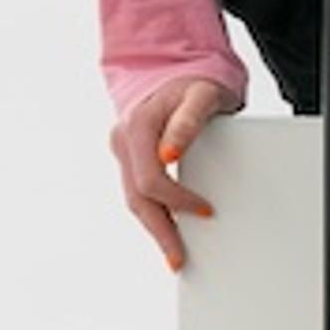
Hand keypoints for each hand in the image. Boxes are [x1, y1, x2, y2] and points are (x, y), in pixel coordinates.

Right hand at [110, 74, 242, 271]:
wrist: (177, 69)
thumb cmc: (196, 80)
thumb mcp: (202, 95)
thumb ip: (187, 122)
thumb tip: (170, 154)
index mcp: (137, 128)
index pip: (151, 180)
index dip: (178, 201)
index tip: (206, 212)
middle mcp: (124, 141)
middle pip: (137, 198)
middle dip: (159, 232)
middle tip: (178, 260)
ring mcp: (124, 150)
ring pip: (134, 199)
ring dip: (154, 228)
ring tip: (174, 254)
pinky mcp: (131, 157)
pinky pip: (139, 191)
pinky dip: (153, 212)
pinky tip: (168, 229)